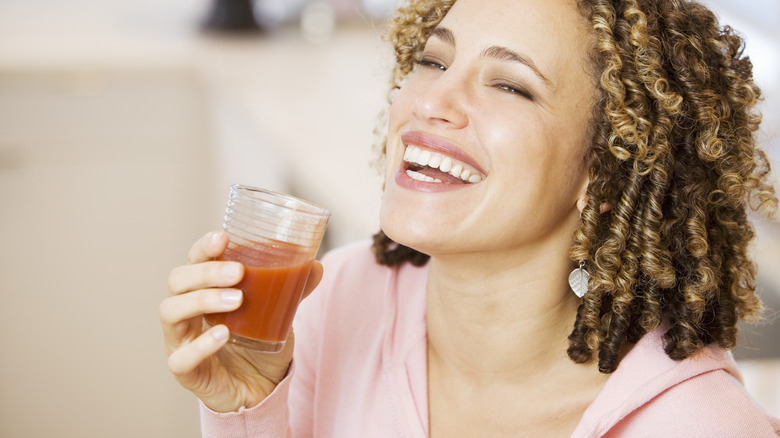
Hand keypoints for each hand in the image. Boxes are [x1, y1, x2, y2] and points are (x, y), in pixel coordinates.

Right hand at [159, 231, 322, 411]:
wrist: (259, 390)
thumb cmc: (258, 344)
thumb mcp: (277, 313)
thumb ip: (292, 290)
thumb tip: (316, 266)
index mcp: (202, 290)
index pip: (193, 261)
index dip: (203, 247)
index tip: (223, 238)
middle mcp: (185, 312)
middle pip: (177, 281)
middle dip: (206, 272)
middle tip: (238, 272)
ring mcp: (180, 341)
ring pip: (171, 312)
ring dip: (203, 300)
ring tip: (237, 300)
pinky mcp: (185, 371)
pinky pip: (181, 357)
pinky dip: (201, 344)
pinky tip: (223, 334)